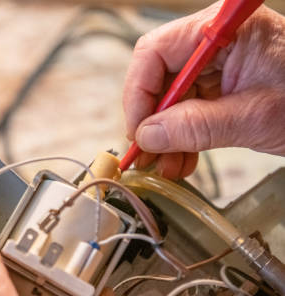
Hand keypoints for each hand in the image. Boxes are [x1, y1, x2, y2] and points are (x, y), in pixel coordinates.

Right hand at [123, 2, 284, 178]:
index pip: (156, 51)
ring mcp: (221, 65)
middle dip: (152, 121)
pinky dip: (183, 138)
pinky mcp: (226, 86)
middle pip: (160, 77)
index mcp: (227, 30)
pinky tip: (182, 161)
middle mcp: (218, 42)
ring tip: (167, 167)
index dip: (139, 93)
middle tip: (147, 155)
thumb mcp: (255, 116)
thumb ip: (196, 126)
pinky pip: (190, 110)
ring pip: (172, 99)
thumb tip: (148, 135)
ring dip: (166, 136)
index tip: (138, 131)